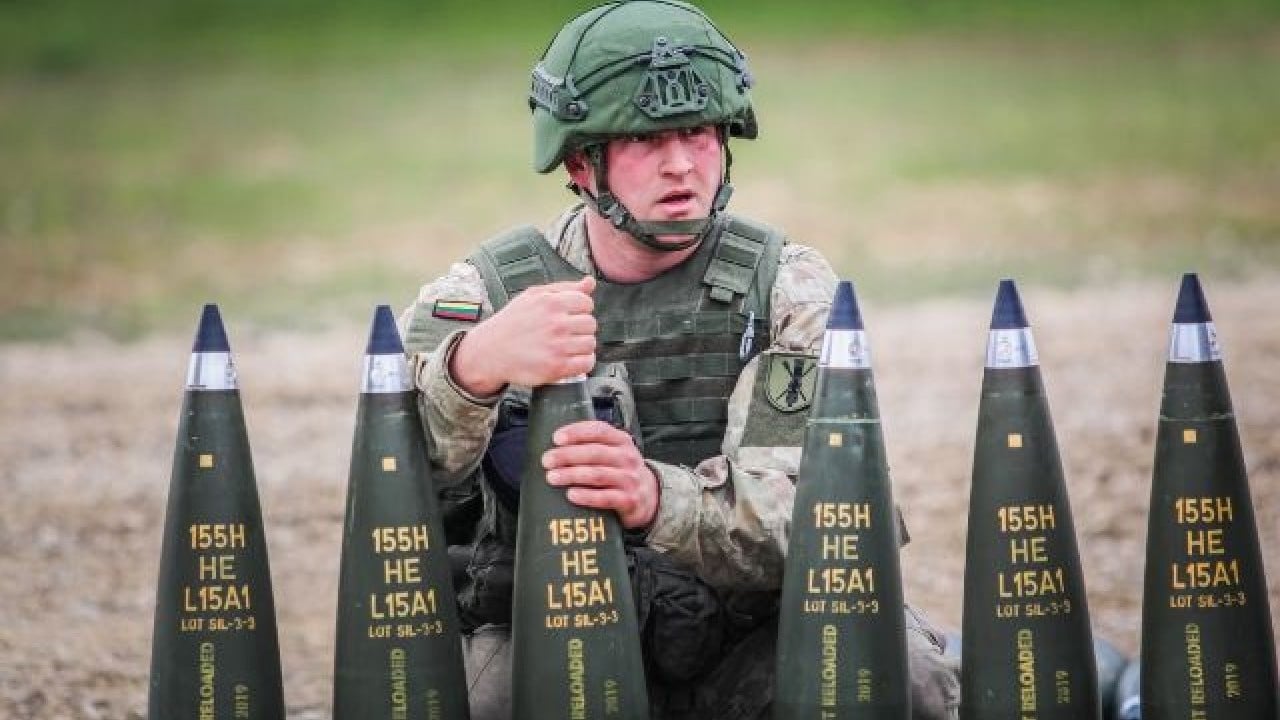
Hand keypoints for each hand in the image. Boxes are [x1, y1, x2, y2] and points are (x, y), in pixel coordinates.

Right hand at [450, 276, 596, 395]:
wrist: (490, 351)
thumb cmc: (513, 322)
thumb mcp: (534, 296)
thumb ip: (565, 288)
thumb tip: (589, 282)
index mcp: (552, 303)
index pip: (587, 303)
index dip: (580, 310)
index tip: (569, 316)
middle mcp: (556, 324)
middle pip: (590, 324)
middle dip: (581, 328)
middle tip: (566, 333)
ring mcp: (557, 346)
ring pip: (590, 343)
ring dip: (582, 346)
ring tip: (567, 346)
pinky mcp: (556, 367)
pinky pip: (586, 363)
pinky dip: (583, 362)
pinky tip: (571, 359)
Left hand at [542, 420, 659, 529]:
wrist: (648, 497)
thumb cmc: (621, 471)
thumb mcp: (613, 452)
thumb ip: (592, 445)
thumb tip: (555, 446)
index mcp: (621, 441)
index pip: (598, 430)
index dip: (576, 432)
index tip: (557, 438)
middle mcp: (627, 457)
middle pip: (595, 452)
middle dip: (567, 455)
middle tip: (547, 460)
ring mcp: (629, 479)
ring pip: (597, 474)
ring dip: (572, 475)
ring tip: (552, 477)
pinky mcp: (629, 500)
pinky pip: (605, 497)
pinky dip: (587, 496)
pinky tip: (571, 494)